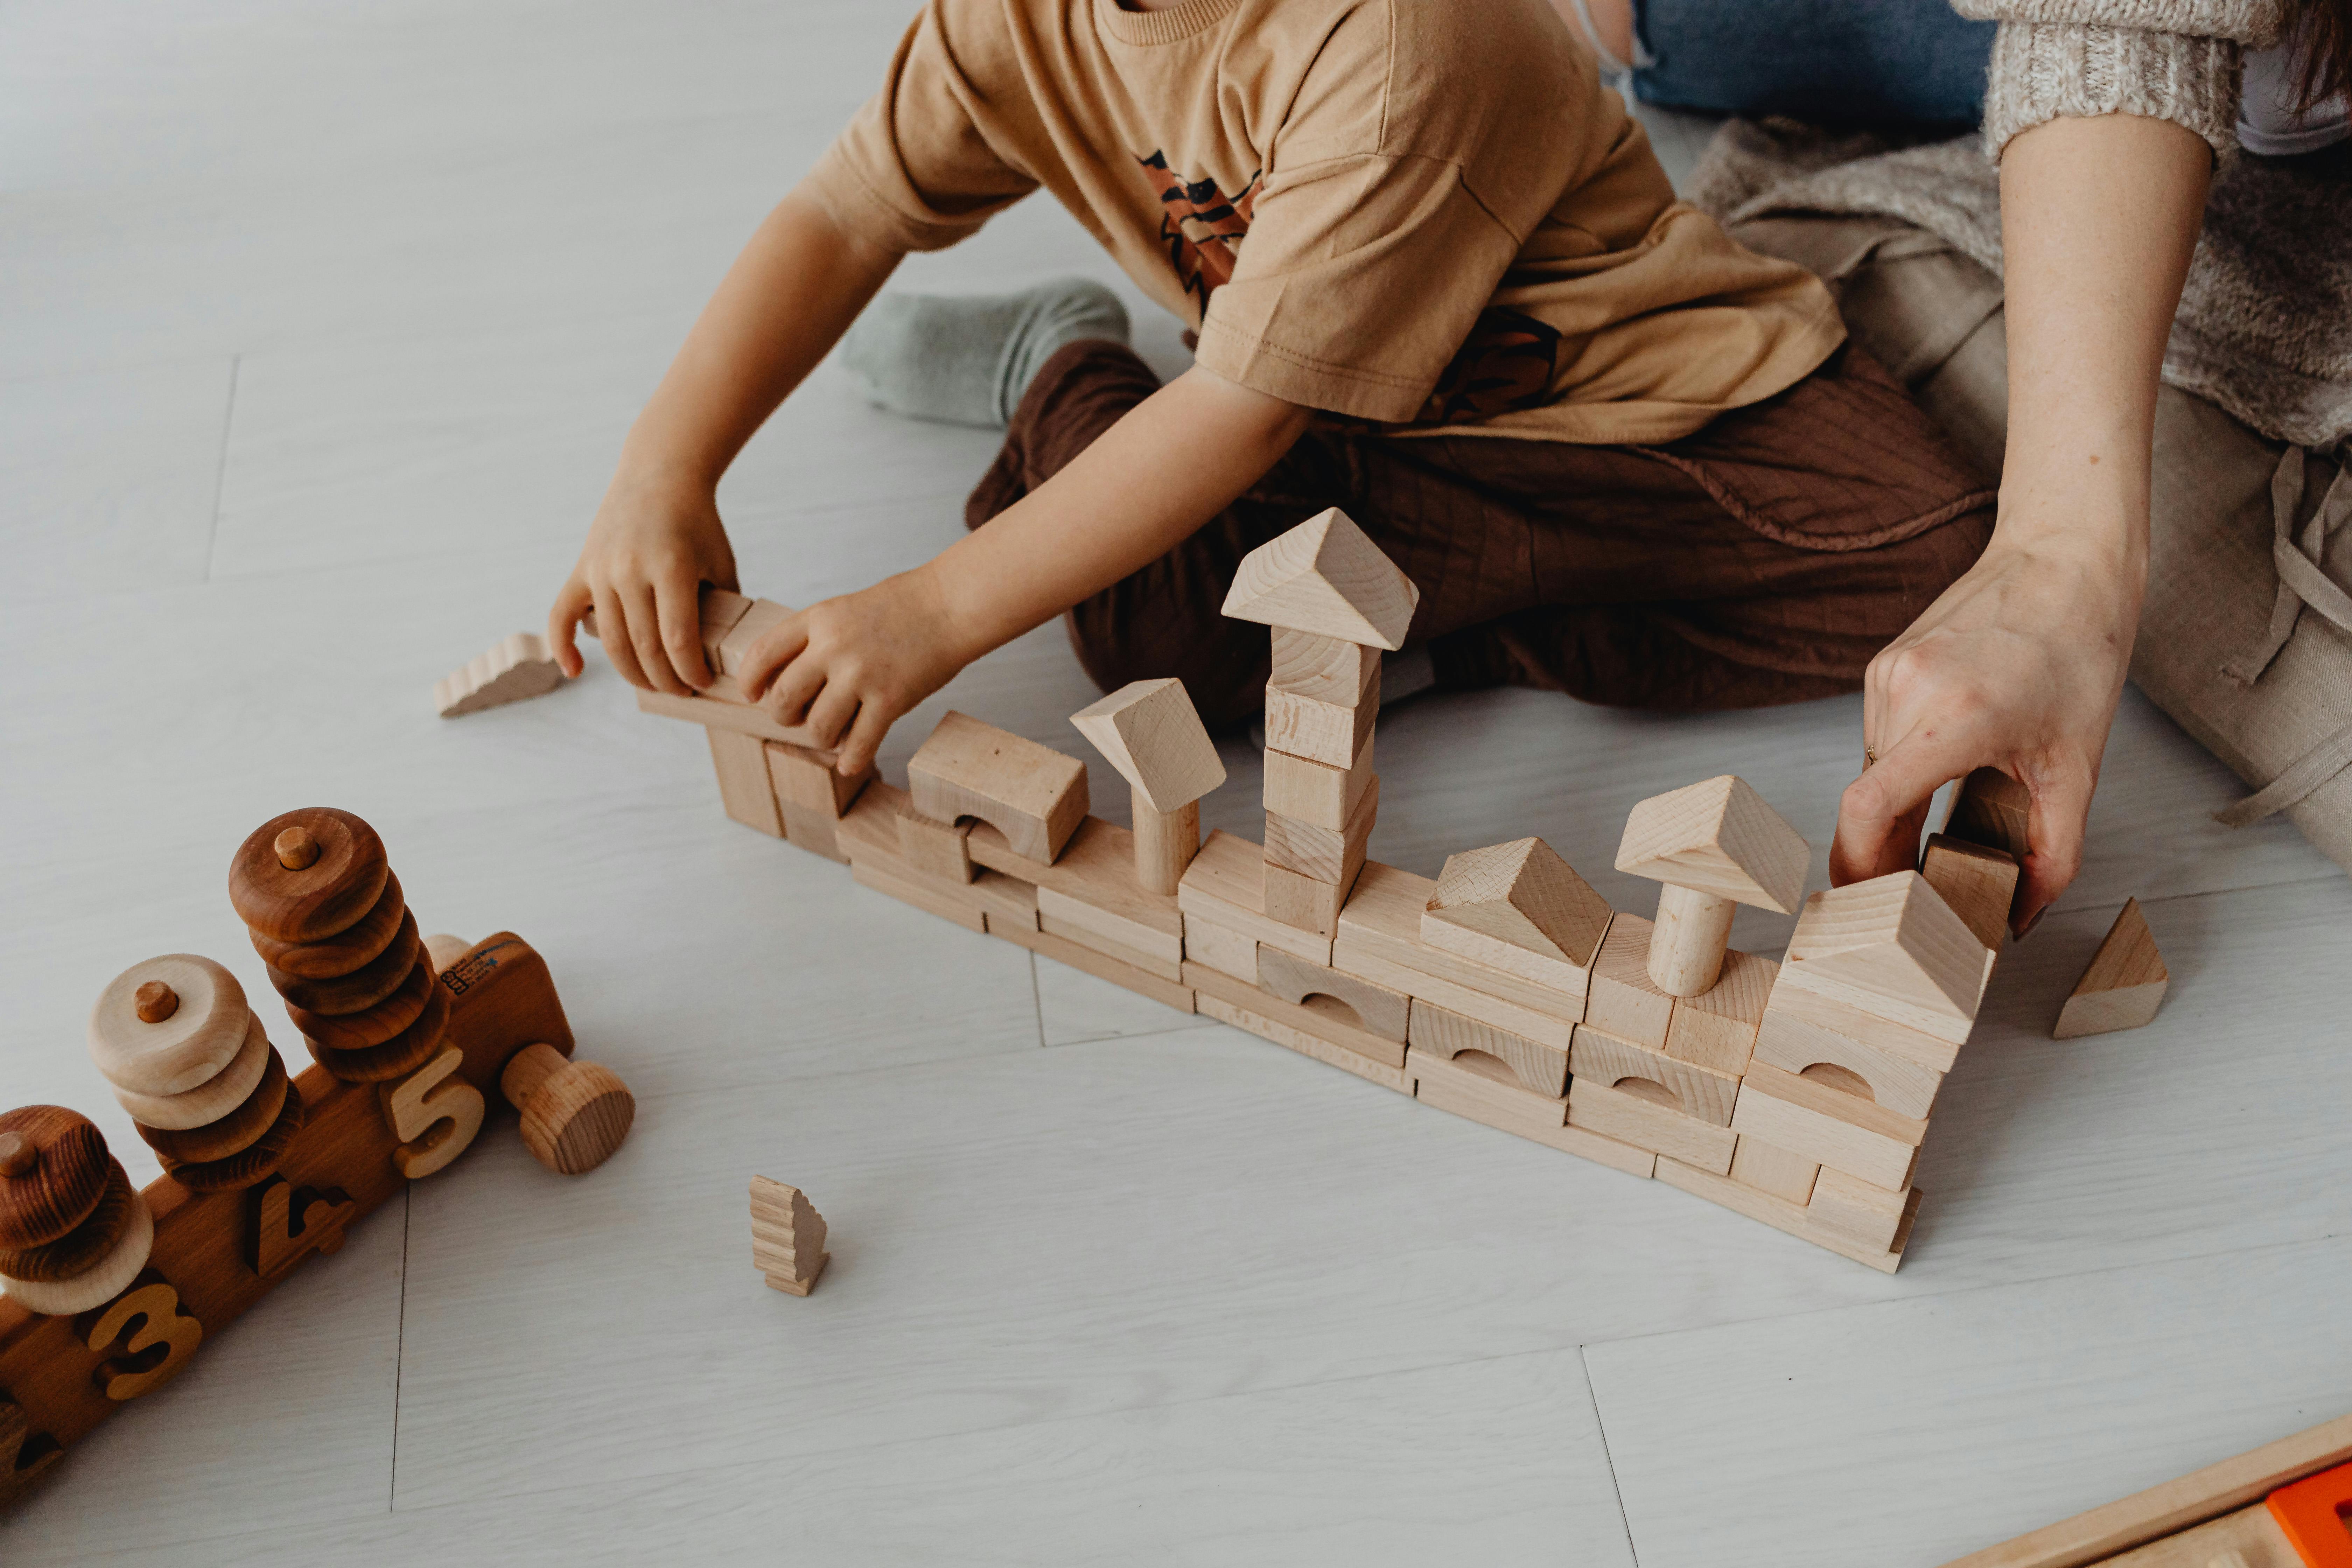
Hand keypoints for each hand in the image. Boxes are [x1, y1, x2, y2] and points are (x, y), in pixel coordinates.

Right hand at [549, 467, 739, 693]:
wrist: (660, 475)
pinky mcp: (581, 568)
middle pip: (644, 647)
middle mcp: (630, 569)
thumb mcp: (720, 562)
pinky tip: (574, 671)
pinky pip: (562, 615)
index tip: (702, 683)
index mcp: (671, 567)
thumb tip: (722, 654)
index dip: (691, 671)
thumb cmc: (698, 523)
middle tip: (682, 690)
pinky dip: (562, 646)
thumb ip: (722, 606)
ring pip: (611, 640)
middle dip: (665, 679)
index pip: (678, 640)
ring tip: (653, 684)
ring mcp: (601, 569)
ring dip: (632, 673)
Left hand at [738, 565, 977, 776]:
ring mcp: (862, 675)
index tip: (751, 695)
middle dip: (783, 716)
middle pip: (784, 697)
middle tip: (796, 717)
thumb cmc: (900, 608)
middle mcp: (834, 647)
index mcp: (818, 619)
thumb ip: (814, 638)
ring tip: (833, 734)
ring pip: (818, 728)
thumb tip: (785, 681)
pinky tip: (849, 763)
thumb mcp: (844, 609)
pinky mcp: (891, 700)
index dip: (749, 680)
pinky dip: (851, 760)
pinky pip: (860, 744)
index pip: (764, 653)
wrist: (950, 606)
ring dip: (821, 738)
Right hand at [1831, 532, 2142, 933]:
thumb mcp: (2078, 768)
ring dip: (1897, 811)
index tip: (1873, 905)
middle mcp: (1905, 692)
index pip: (1868, 809)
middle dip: (1886, 855)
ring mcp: (1886, 675)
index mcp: (1955, 717)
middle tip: (1922, 891)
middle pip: (1866, 803)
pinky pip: (1880, 740)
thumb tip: (2019, 919)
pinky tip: (1947, 764)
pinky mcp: (1882, 665)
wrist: (2062, 560)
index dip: (1859, 868)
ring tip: (1947, 820)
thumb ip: (2052, 855)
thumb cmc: (2079, 651)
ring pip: (1871, 773)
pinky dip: (1904, 770)